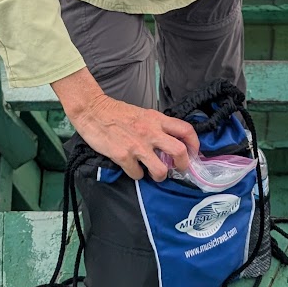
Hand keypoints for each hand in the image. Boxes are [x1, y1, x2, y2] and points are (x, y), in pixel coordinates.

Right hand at [53, 71, 200, 180]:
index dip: (194, 144)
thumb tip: (169, 142)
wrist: (92, 110)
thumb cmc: (116, 112)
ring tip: (154, 174)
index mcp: (156, 119)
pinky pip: (137, 174)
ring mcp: (137, 145)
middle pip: (179, 152)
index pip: (186, 130)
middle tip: (179, 170)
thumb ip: (156, 126)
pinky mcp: (123, 156)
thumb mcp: (142, 114)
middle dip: (183, 165)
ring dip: (160, 176)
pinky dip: (137, 175)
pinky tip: (132, 169)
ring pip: (160, 170)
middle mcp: (150, 132)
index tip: (194, 153)